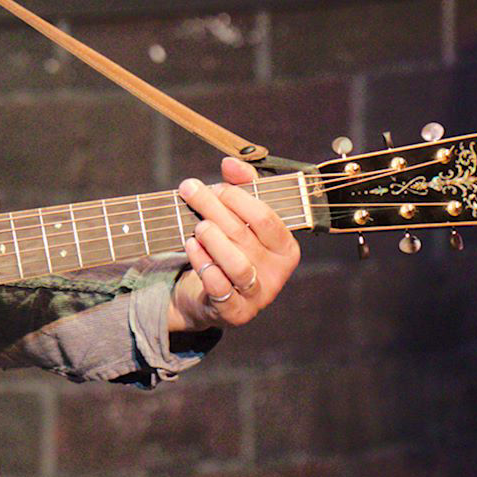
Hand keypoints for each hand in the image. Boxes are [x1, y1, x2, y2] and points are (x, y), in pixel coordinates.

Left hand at [167, 157, 300, 332]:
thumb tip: (230, 163)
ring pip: (237, 264)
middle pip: (244, 235)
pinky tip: (191, 247)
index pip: (266, 218)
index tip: (216, 186)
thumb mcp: (240, 218)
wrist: (208, 297)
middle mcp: (277, 274)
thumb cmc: (230, 250)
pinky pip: (220, 287)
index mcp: (286, 248)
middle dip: (214, 208)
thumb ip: (241, 188)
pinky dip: (203, 263)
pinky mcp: (235, 313)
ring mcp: (258, 296)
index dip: (239, 198)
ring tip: (197, 225)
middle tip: (190, 190)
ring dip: (213, 240)